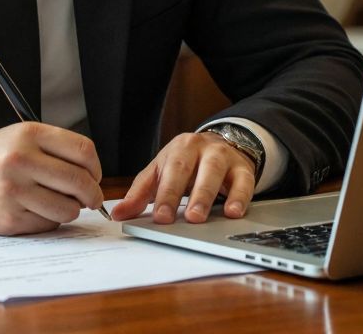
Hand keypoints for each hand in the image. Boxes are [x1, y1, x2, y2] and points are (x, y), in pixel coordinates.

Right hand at [0, 122, 104, 234]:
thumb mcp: (18, 137)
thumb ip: (54, 149)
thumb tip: (91, 174)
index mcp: (28, 134)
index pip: (83, 151)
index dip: (96, 167)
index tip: (94, 176)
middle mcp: (21, 160)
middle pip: (80, 182)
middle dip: (92, 194)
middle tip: (90, 198)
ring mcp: (14, 191)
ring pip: (67, 208)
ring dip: (70, 210)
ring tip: (57, 203)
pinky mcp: (8, 218)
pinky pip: (47, 224)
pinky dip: (48, 221)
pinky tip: (34, 211)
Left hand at [111, 132, 255, 224]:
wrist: (222, 145)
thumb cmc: (187, 163)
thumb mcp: (162, 172)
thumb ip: (140, 194)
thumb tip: (118, 214)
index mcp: (177, 148)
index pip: (168, 170)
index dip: (164, 194)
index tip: (160, 217)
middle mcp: (200, 148)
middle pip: (187, 168)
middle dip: (182, 193)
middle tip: (179, 217)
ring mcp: (223, 156)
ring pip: (214, 172)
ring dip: (205, 195)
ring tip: (199, 217)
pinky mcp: (243, 169)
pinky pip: (243, 182)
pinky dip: (239, 198)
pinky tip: (233, 212)